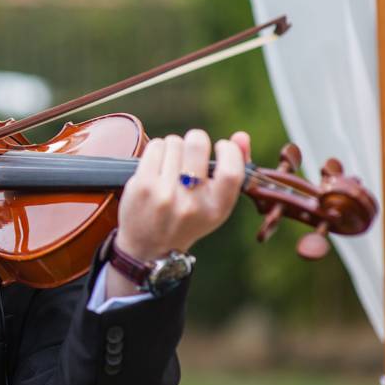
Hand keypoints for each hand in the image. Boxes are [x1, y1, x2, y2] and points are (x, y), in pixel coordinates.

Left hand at [107, 129, 249, 296]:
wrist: (148, 247)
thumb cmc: (188, 220)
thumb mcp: (216, 205)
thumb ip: (233, 169)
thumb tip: (241, 136)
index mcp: (216, 209)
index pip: (231, 170)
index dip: (229, 150)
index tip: (221, 147)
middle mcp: (191, 203)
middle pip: (197, 145)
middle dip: (196, 140)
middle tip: (192, 150)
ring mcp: (164, 193)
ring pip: (174, 142)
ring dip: (174, 147)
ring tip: (173, 166)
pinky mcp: (142, 185)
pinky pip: (155, 146)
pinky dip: (158, 148)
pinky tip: (158, 164)